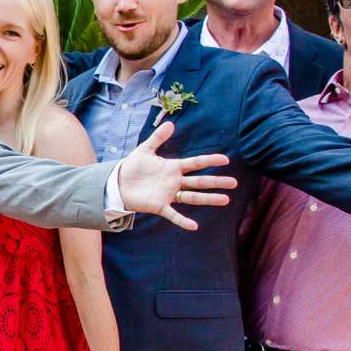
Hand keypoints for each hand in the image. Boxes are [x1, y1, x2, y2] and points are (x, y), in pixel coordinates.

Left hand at [113, 122, 237, 229]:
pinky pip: (173, 214)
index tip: (225, 159)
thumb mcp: (144, 150)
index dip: (210, 161)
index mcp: (173, 167)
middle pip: (200, 181)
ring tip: (225, 200)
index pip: (195, 163)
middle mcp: (174, 182)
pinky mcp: (159, 206)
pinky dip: (182, 221)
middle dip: (216, 181)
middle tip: (234, 183)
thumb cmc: (133, 167)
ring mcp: (168, 195)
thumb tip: (170, 123)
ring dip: (208, 198)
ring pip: (192, 197)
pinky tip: (194, 226)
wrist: (117, 183)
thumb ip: (157, 138)